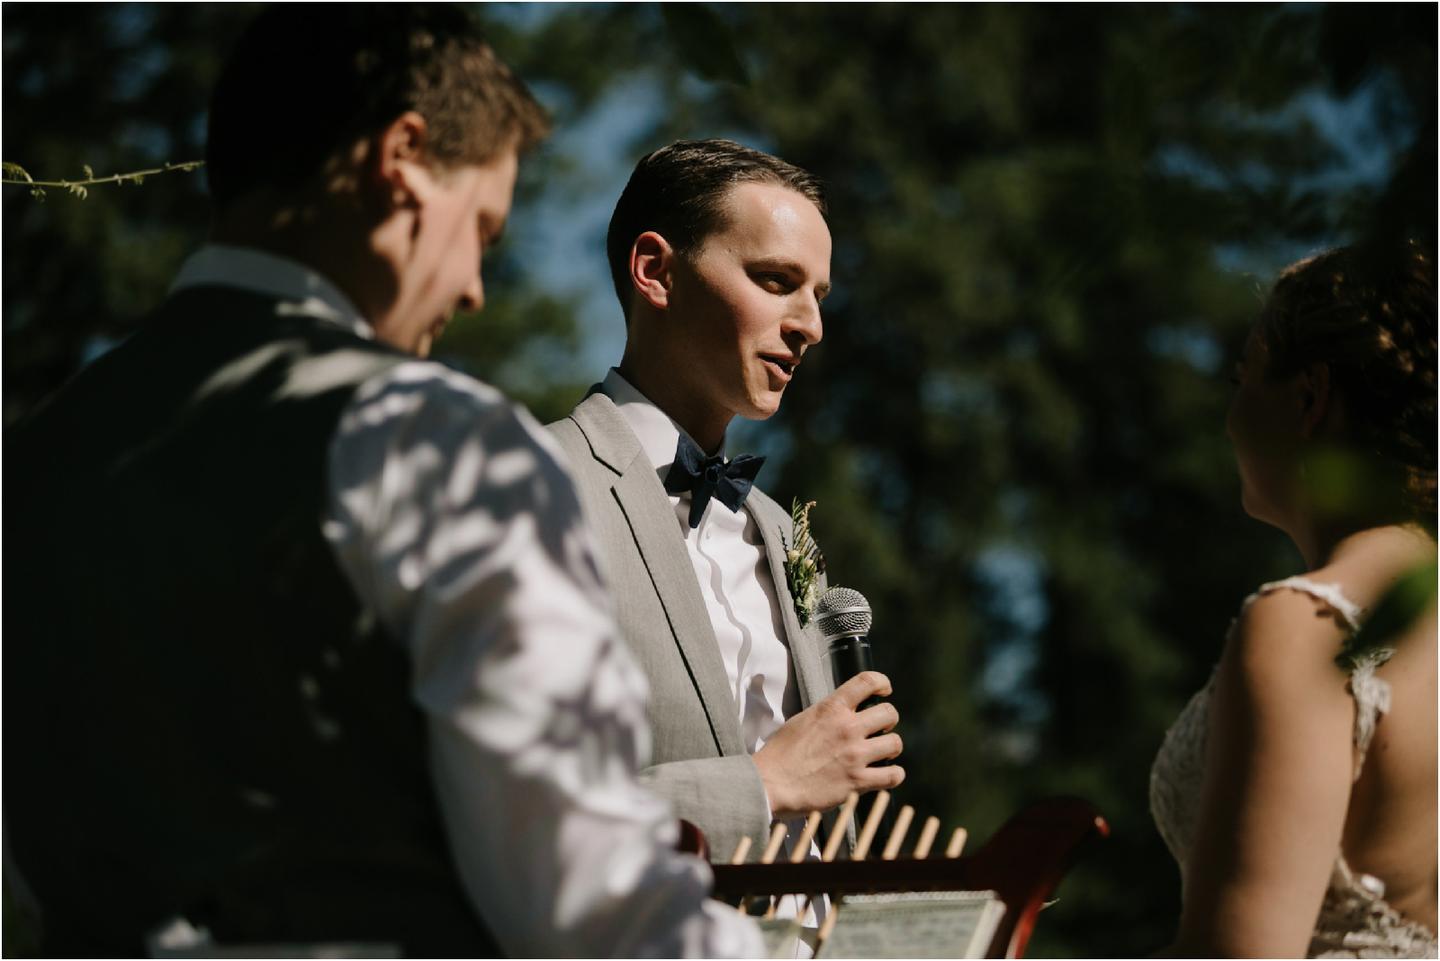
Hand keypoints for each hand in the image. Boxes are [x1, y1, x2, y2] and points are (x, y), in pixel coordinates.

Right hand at [753, 671, 904, 818]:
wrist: (770, 783)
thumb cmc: (780, 754)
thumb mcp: (802, 720)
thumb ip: (827, 715)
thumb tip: (841, 714)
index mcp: (831, 709)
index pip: (867, 681)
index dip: (882, 683)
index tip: (884, 690)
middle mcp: (847, 728)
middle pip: (890, 713)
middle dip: (888, 721)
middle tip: (880, 730)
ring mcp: (855, 755)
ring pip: (895, 743)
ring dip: (891, 748)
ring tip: (882, 753)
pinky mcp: (858, 781)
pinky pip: (893, 775)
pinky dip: (894, 775)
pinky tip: (886, 774)